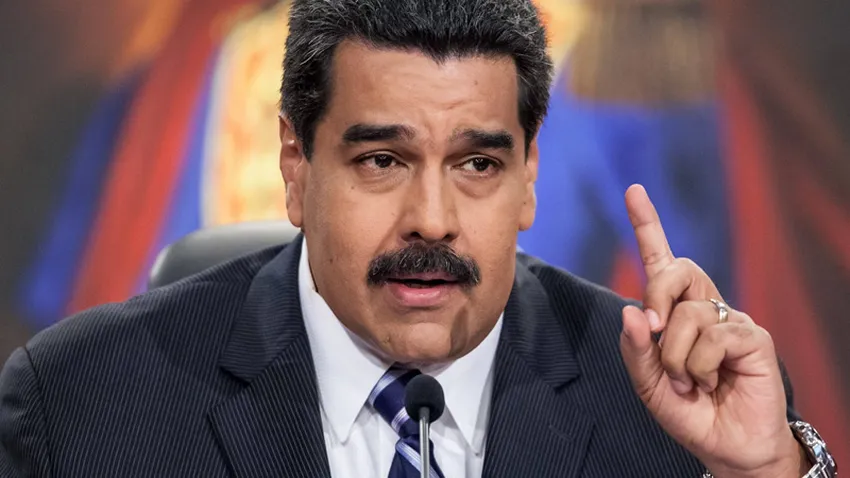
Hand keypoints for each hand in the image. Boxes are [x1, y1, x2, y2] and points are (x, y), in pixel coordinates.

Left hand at [619, 185, 804, 477]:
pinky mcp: (753, 336)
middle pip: (674, 270)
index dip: (647, 225)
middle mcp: (703, 307)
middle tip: (656, 332)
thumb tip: (633, 311)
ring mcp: (730, 319)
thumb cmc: (688, 411)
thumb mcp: (648, 384)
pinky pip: (713, 337)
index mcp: (674, 312)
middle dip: (657, 296)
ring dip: (677, 357)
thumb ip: (636, 350)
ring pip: (688, 314)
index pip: (660, 262)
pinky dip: (700, 367)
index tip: (634, 190)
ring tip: (689, 381)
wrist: (727, 446)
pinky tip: (710, 382)